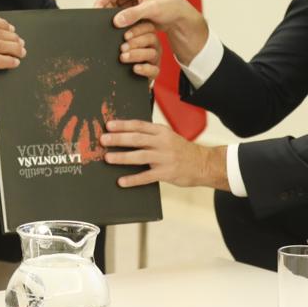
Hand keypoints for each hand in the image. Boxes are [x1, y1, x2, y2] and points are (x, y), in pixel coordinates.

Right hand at [95, 0, 208, 63]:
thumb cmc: (169, 7)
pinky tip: (115, 29)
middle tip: (99, 24)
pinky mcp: (130, 6)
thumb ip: (133, 14)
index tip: (94, 13)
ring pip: (112, 7)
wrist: (178, 15)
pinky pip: (118, 13)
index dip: (101, 1)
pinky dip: (116, 20)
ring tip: (107, 27)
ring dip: (110, 16)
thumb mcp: (151, 9)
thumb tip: (116, 21)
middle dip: (104, 10)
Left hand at [100, 119, 228, 190]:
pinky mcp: (166, 173)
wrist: (203, 164)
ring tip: (108, 158)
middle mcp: (163, 143)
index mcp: (162, 131)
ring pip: (140, 156)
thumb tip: (126, 135)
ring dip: (122, 157)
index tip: (109, 125)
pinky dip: (133, 179)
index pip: (139, 125)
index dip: (123, 125)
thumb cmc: (182, 150)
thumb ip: (151, 136)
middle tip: (104, 140)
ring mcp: (165, 158)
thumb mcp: (168, 137)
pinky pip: (147, 177)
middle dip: (118, 139)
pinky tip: (122, 181)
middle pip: (137, 139)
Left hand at [118, 20, 160, 84]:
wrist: (120, 76)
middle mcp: (151, 44)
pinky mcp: (153, 71)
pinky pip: (154, 70)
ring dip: (137, 54)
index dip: (136, 30)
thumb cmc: (118, 54)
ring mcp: (153, 57)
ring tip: (123, 57)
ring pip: (152, 53)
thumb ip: (115, 30)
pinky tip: (135, 68)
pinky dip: (145, 69)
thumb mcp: (116, 40)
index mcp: (144, 33)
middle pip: (151, 38)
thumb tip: (104, 16)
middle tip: (122, 47)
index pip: (147, 27)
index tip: (124, 35)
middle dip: (135, 42)